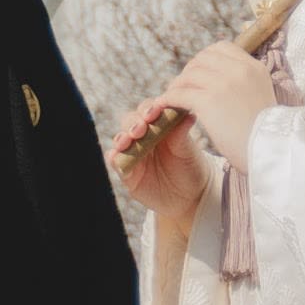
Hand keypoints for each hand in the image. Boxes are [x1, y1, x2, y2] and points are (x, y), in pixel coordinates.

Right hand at [110, 95, 206, 225]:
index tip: (154, 112)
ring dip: (122, 138)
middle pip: (131, 122)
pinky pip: (116, 162)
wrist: (190, 196)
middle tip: (141, 128)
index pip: (148, 110)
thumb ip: (182, 134)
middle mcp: (143, 136)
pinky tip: (116, 156)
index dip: (149, 109)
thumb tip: (189, 115)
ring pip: (121, 140)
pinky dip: (114, 158)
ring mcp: (134, 153)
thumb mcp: (188, 150)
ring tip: (127, 141)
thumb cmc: (191, 166)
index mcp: (159, 124)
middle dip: (133, 123)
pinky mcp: (128, 172)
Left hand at [154, 40, 277, 168]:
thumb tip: (224, 86)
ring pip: (189, 75)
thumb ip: (245, 85)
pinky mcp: (209, 101)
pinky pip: (180, 93)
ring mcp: (224, 83)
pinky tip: (165, 105)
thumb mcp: (261, 97)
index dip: (205, 58)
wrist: (271, 151)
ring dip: (177, 85)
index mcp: (254, 68)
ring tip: (173, 96)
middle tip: (183, 85)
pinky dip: (170, 98)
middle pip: (202, 58)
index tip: (199, 71)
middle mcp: (239, 70)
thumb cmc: (266, 134)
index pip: (222, 47)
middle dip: (189, 70)